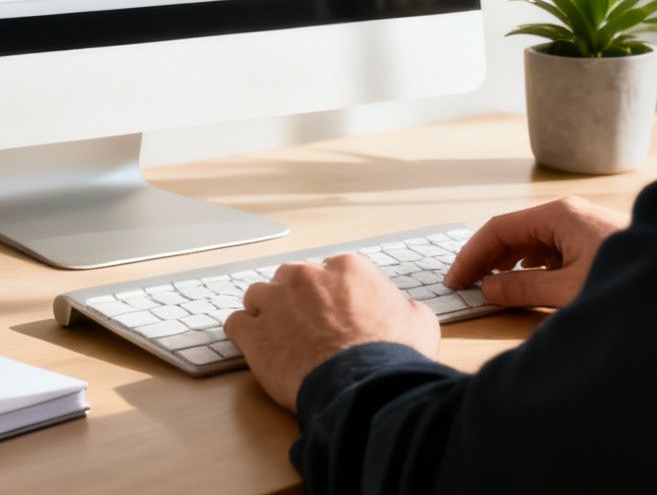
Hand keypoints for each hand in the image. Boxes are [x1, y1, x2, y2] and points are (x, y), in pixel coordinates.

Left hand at [223, 254, 439, 410]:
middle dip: (296, 300)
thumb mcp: (419, 322)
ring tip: (278, 338)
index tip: (333, 316)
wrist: (364, 388)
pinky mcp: (254, 332)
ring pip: (258, 296)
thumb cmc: (393, 356)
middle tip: (306, 328)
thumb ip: (403, 306)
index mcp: (346, 268)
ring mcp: (276, 302)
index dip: (330, 297)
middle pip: (290, 278)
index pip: (329, 273)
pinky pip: (236, 323)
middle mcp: (307, 276)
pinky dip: (244, 335)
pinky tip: (257, 349)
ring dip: (266, 313)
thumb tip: (402, 309)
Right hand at [444, 197, 627, 309]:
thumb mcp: (567, 290)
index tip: (455, 279)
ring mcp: (580, 227)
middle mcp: (568, 214)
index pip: (498, 229)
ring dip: (508, 264)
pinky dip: (530, 267)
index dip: (471, 255)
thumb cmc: (626, 280)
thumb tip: (488, 288)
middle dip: (487, 259)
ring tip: (491, 290)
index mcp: (559, 215)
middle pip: (513, 233)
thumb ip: (522, 287)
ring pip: (531, 242)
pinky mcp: (591, 242)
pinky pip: (549, 250)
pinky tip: (525, 286)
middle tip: (466, 287)